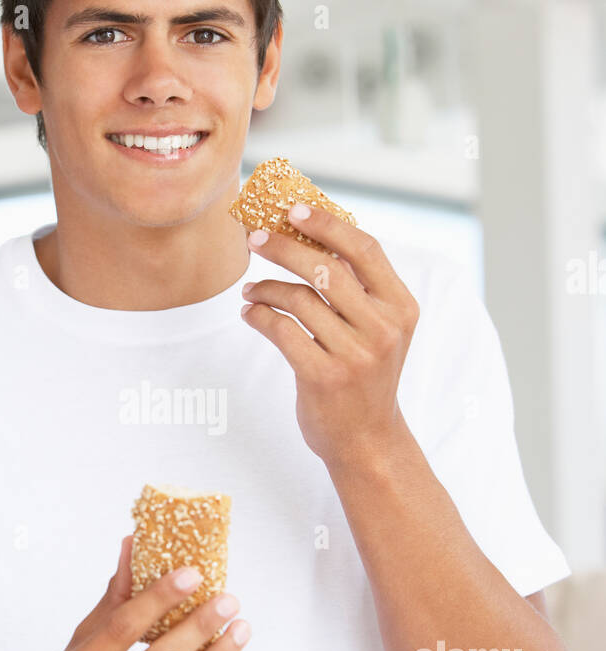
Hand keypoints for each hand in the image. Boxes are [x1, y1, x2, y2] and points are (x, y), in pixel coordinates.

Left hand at [239, 203, 419, 469]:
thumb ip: (357, 289)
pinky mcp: (324, 377)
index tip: (293, 209)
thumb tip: (309, 233)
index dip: (327, 224)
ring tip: (250, 290)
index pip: (364, 249)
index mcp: (400, 307)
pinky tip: (251, 314)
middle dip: (283, 247)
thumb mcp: (377, 330)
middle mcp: (382, 328)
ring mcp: (355, 354)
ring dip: (265, 288)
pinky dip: (259, 316)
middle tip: (254, 238)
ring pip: (298, 299)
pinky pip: (281, 330)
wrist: (367, 441)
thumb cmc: (364, 376)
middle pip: (324, 268)